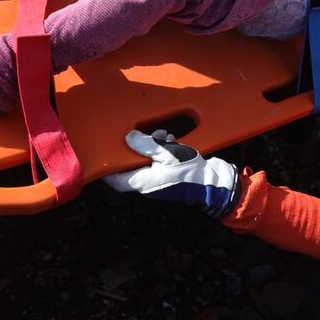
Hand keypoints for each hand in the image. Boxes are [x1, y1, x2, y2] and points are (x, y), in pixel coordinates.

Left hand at [104, 129, 240, 217]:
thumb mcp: (167, 153)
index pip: (116, 180)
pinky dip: (161, 151)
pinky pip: (157, 163)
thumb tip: (129, 138)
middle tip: (144, 135)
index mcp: (143, 182)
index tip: (107, 152)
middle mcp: (147, 184)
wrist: (213, 183)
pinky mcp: (167, 176)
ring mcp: (157, 181)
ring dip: (152, 146)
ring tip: (163, 135)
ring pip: (145, 161)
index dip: (109, 168)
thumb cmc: (190, 171)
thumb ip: (147, 144)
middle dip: (137, 147)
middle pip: (131, 166)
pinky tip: (170, 140)